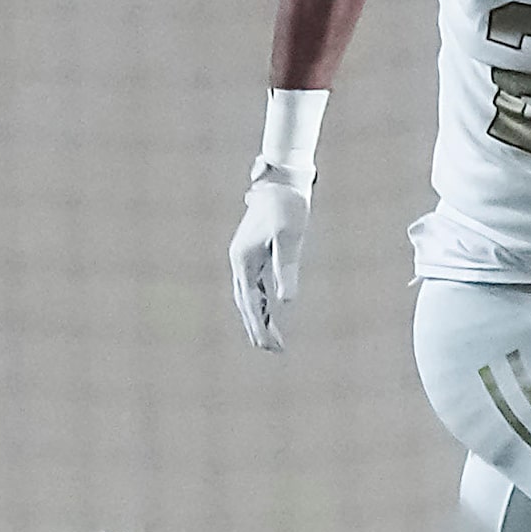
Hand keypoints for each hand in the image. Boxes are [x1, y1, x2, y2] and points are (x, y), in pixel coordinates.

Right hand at [228, 166, 310, 352]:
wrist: (281, 181)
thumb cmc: (287, 207)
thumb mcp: (290, 238)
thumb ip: (287, 269)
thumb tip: (287, 303)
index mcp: (244, 261)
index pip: (250, 303)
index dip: (260, 327)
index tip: (272, 347)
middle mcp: (240, 262)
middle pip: (246, 304)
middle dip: (258, 328)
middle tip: (273, 351)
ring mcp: (245, 258)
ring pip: (249, 297)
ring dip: (259, 318)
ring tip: (272, 340)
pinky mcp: (255, 254)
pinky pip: (255, 286)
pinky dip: (261, 303)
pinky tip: (270, 312)